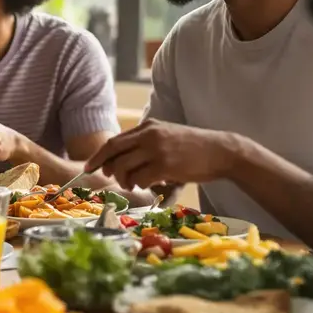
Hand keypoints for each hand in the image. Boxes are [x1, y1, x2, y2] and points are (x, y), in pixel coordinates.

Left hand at [84, 119, 237, 189]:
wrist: (222, 151)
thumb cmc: (194, 148)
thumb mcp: (166, 136)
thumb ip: (144, 143)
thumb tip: (120, 160)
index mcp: (148, 126)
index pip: (114, 141)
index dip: (98, 156)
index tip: (89, 167)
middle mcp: (149, 135)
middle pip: (112, 151)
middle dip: (102, 167)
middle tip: (106, 178)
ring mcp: (157, 149)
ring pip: (123, 167)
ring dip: (124, 180)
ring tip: (133, 184)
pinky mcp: (166, 165)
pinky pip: (140, 179)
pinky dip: (140, 185)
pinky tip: (149, 185)